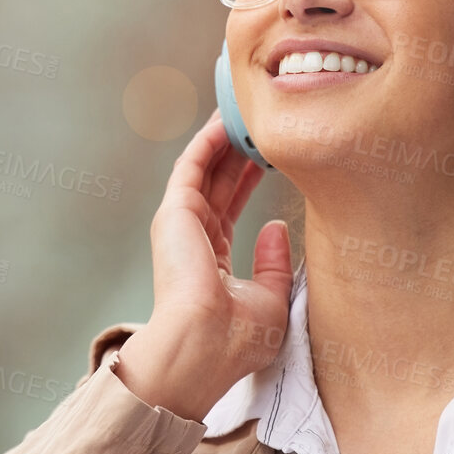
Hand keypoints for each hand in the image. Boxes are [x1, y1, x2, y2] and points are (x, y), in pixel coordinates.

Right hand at [114, 108, 294, 420]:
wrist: (204, 345)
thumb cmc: (234, 339)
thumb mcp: (270, 299)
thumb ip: (274, 263)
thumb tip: (277, 225)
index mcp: (210, 262)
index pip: (230, 209)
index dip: (249, 180)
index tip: (270, 156)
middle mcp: (192, 239)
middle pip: (218, 182)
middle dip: (238, 151)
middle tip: (260, 121)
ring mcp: (181, 224)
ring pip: (205, 168)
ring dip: (224, 138)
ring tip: (247, 108)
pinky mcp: (175, 211)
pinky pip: (194, 164)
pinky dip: (209, 140)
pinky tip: (228, 119)